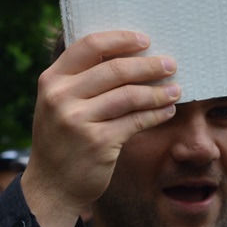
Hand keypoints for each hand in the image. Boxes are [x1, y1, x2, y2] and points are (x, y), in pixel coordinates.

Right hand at [27, 30, 180, 226]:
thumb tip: (130, 52)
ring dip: (158, 91)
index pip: (90, 45)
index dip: (121, 39)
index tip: (145, 41)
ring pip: (130, 94)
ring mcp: (77, 120)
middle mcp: (60, 97)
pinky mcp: (97, 142)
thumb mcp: (58, 103)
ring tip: (175, 89)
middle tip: (170, 64)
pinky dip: (156, 113)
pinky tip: (168, 110)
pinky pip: (136, 120)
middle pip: (116, 69)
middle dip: (149, 65)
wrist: (51, 186)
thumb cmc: (62, 139)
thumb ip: (81, 79)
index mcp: (51, 79)